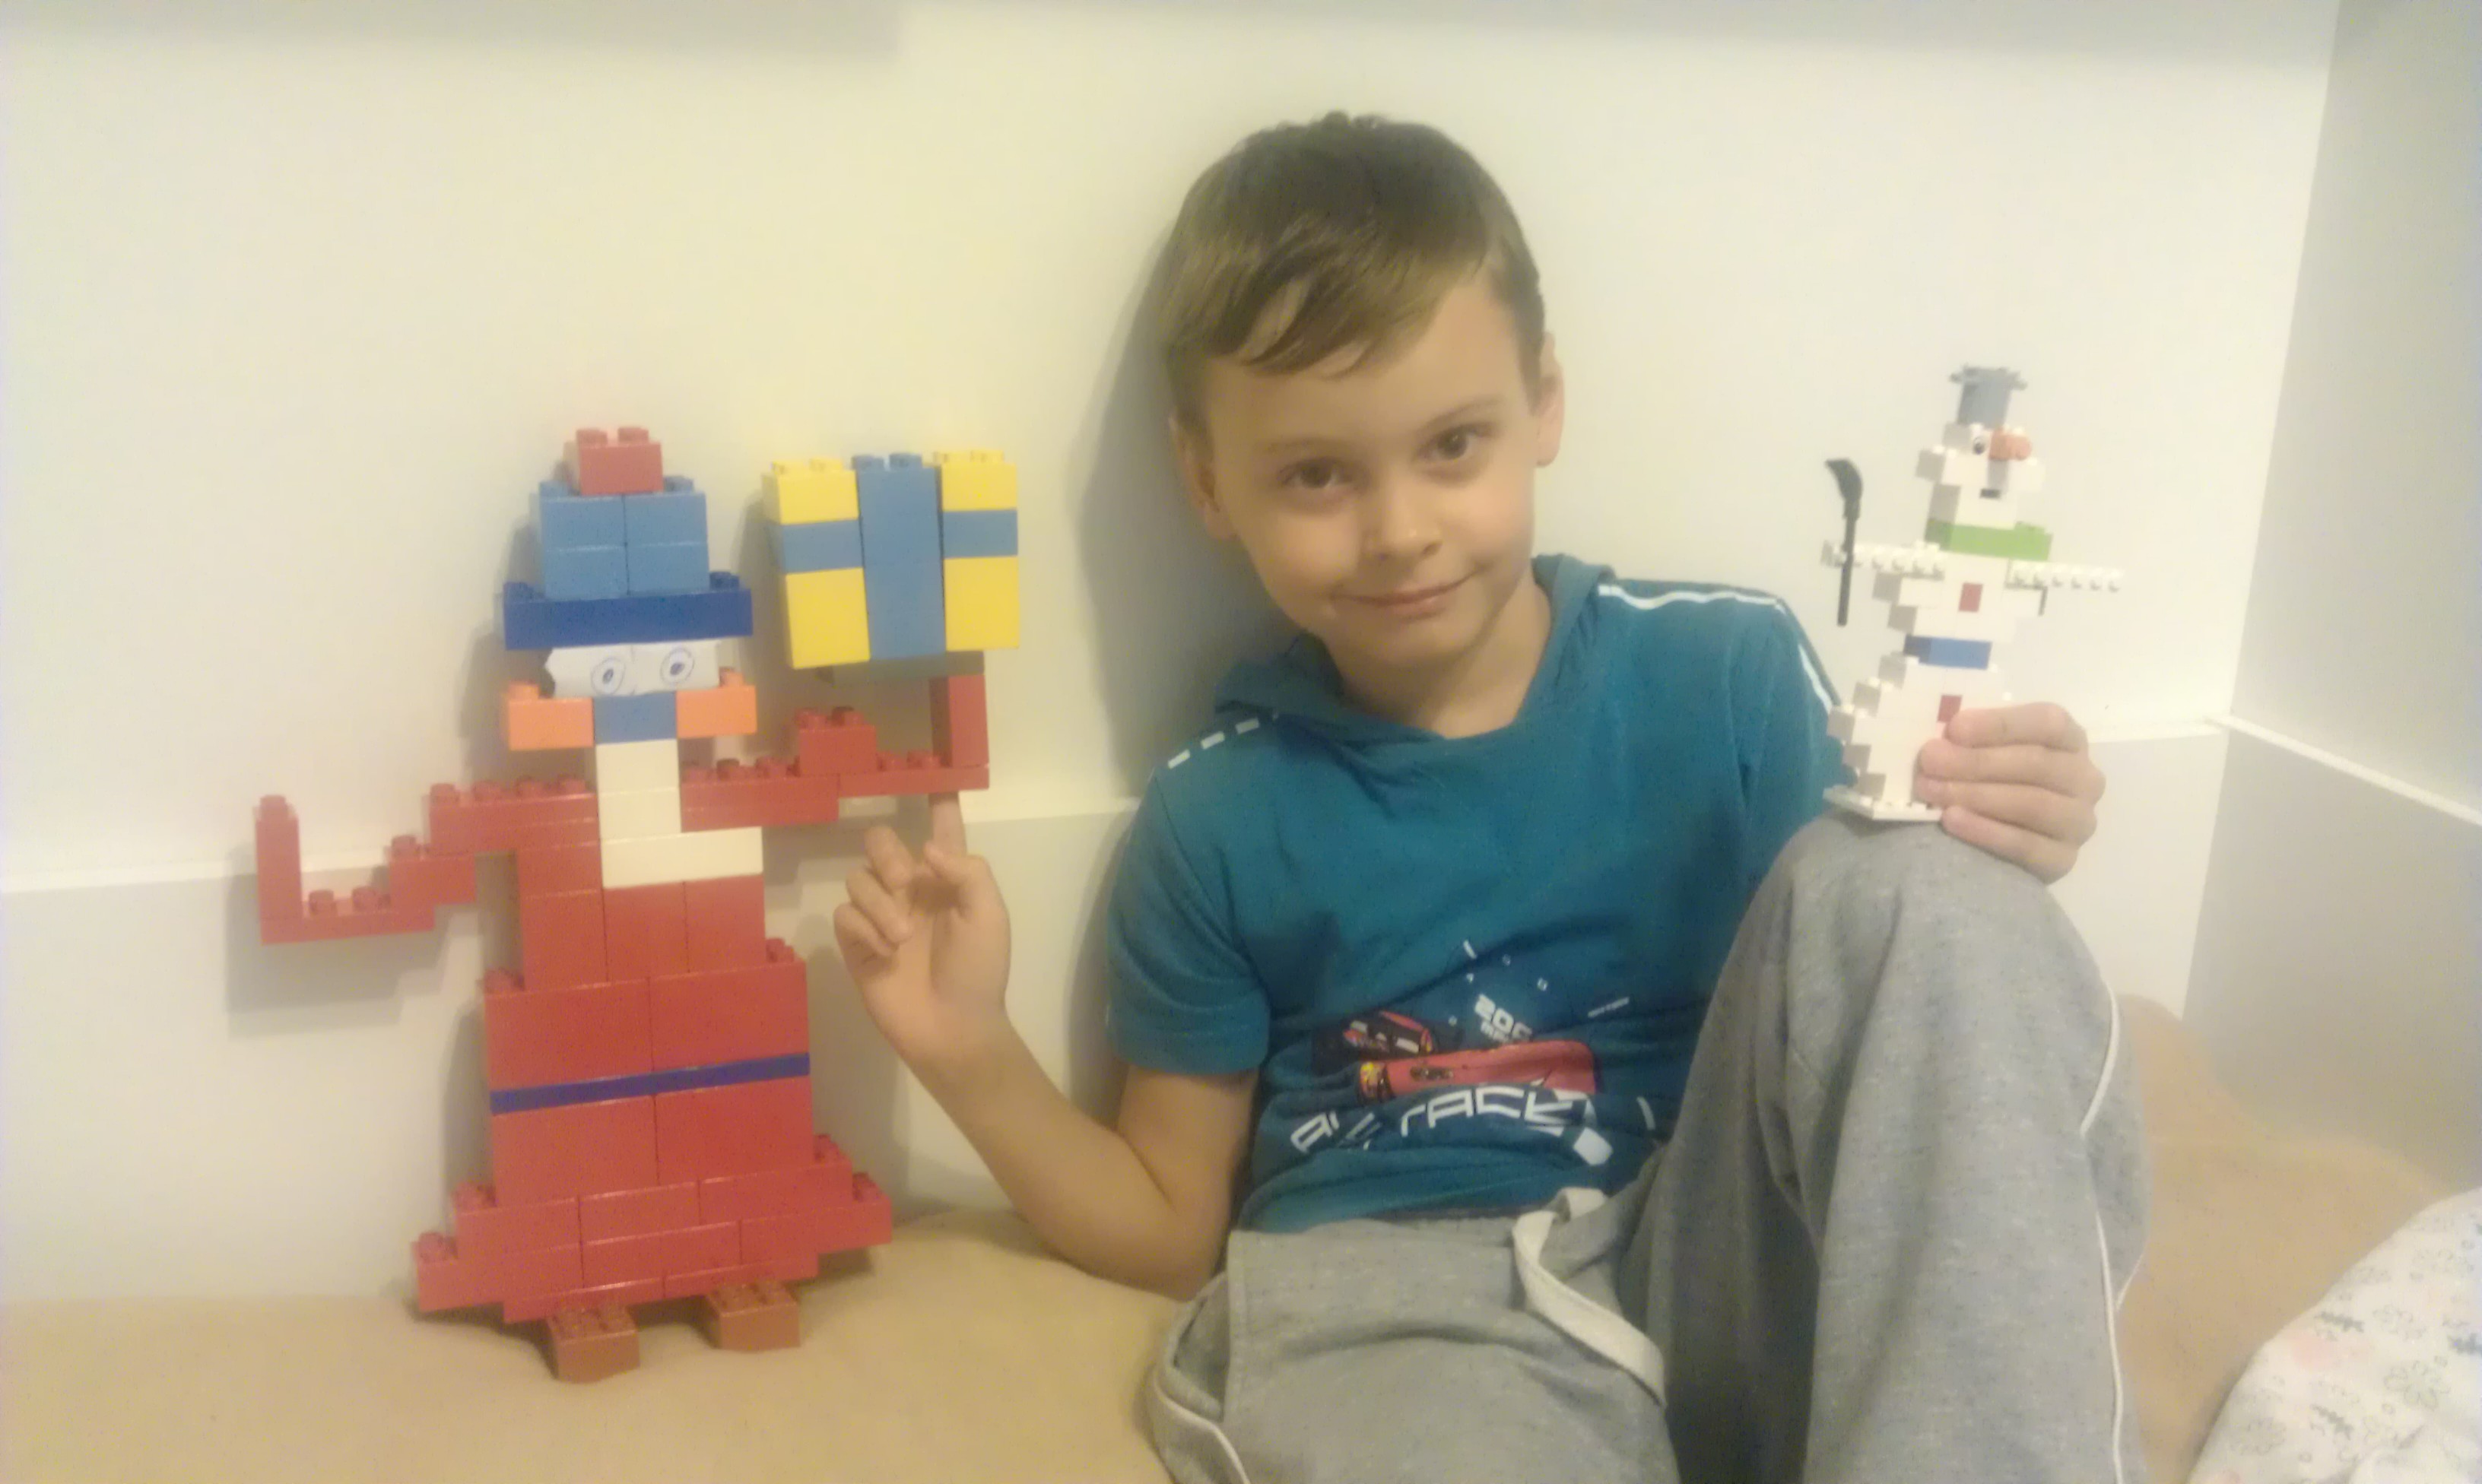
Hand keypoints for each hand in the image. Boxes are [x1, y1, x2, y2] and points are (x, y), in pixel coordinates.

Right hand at [833, 793, 1013, 1083]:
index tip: (933, 778)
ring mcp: (880, 916)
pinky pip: (843, 914)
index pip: (940, 831)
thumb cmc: (979, 971)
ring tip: (902, 937)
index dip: (937, 805)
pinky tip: (885, 953)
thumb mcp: (989, 916)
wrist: (954, 1028)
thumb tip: (926, 846)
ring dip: (879, 903)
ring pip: (857, 878)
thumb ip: (967, 871)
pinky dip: (863, 929)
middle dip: (886, 854)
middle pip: (880, 843)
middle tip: (905, 882)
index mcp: (947, 879)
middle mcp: (910, 890)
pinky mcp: (856, 945)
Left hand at [1914, 703, 2104, 882]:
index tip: (1954, 729)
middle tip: (1930, 761)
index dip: (2000, 725)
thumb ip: (1974, 738)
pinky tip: (1952, 820)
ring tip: (1934, 791)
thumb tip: (1945, 737)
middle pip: (2036, 764)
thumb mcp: (1986, 749)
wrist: (1996, 842)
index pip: (2047, 723)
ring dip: (1977, 795)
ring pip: (2033, 804)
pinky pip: (2026, 845)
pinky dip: (1985, 831)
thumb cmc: (1990, 778)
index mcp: (2070, 740)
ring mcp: (2078, 821)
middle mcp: (2085, 779)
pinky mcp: (2064, 859)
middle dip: (1976, 762)